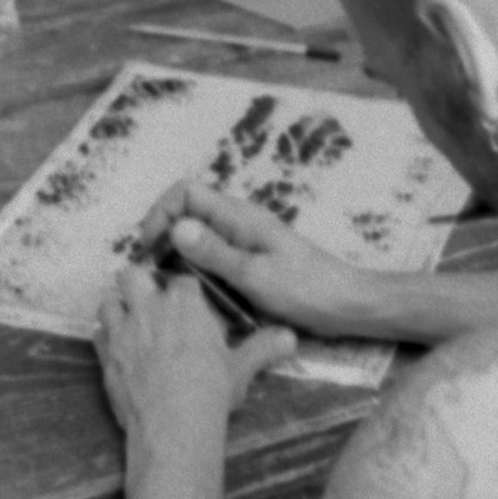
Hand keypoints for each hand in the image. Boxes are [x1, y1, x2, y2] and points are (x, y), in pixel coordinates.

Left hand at [95, 261, 296, 437]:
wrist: (172, 426)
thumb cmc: (210, 392)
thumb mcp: (241, 369)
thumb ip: (263, 348)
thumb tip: (290, 338)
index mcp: (185, 304)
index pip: (182, 277)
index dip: (183, 286)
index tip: (187, 296)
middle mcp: (149, 308)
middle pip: (132, 274)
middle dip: (139, 282)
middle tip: (151, 302)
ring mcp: (122, 330)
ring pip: (108, 301)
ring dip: (118, 307)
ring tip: (131, 322)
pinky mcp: (104, 356)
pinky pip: (97, 334)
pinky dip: (106, 337)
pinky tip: (119, 349)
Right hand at [138, 181, 380, 339]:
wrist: (347, 306)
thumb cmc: (306, 290)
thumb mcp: (255, 275)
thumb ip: (214, 252)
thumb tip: (176, 228)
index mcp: (239, 216)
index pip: (185, 192)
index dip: (161, 214)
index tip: (151, 249)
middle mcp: (238, 223)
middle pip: (187, 213)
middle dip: (165, 238)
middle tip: (157, 274)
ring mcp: (244, 242)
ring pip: (198, 238)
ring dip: (181, 258)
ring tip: (173, 288)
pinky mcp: (250, 263)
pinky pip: (214, 259)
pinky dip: (199, 272)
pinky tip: (199, 296)